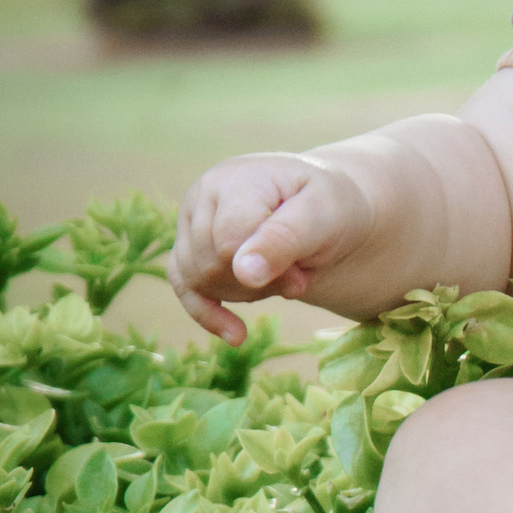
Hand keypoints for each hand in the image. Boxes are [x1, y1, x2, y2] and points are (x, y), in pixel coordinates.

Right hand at [171, 152, 372, 341]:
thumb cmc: (328, 206)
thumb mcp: (324, 215)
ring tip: (281, 274)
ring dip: (246, 291)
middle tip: (297, 274)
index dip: (266, 268)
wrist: (325, 211)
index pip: (229, 240)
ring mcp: (192, 221)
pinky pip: (184, 289)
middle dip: (258, 280)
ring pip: (198, 278)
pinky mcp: (189, 249)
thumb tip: (244, 272)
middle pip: (211, 262)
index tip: (301, 276)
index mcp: (237, 177)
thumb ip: (285, 238)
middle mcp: (205, 194)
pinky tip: (237, 335)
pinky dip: (209, 315)